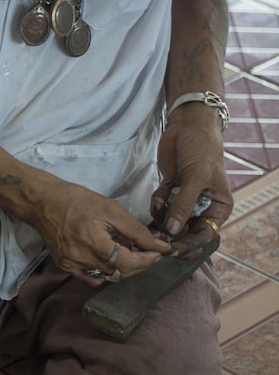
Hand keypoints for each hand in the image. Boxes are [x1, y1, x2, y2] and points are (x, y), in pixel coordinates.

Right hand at [30, 180, 171, 285]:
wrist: (43, 202)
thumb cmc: (77, 200)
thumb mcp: (111, 209)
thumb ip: (136, 230)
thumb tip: (159, 245)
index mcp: (92, 241)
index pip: (127, 263)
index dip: (147, 261)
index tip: (159, 252)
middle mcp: (80, 258)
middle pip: (119, 273)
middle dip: (139, 265)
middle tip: (148, 251)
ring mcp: (71, 265)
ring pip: (107, 278)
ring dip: (123, 268)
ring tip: (126, 251)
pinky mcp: (65, 266)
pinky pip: (91, 278)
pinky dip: (105, 271)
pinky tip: (107, 256)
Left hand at [152, 105, 232, 258]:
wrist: (188, 127)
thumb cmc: (201, 150)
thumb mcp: (195, 178)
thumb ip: (183, 205)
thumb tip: (173, 231)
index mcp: (218, 208)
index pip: (205, 235)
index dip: (189, 244)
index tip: (172, 248)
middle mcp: (202, 207)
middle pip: (186, 232)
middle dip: (170, 235)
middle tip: (156, 238)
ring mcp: (184, 200)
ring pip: (170, 221)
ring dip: (161, 219)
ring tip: (158, 209)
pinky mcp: (170, 191)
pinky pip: (160, 207)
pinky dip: (156, 203)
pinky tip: (160, 192)